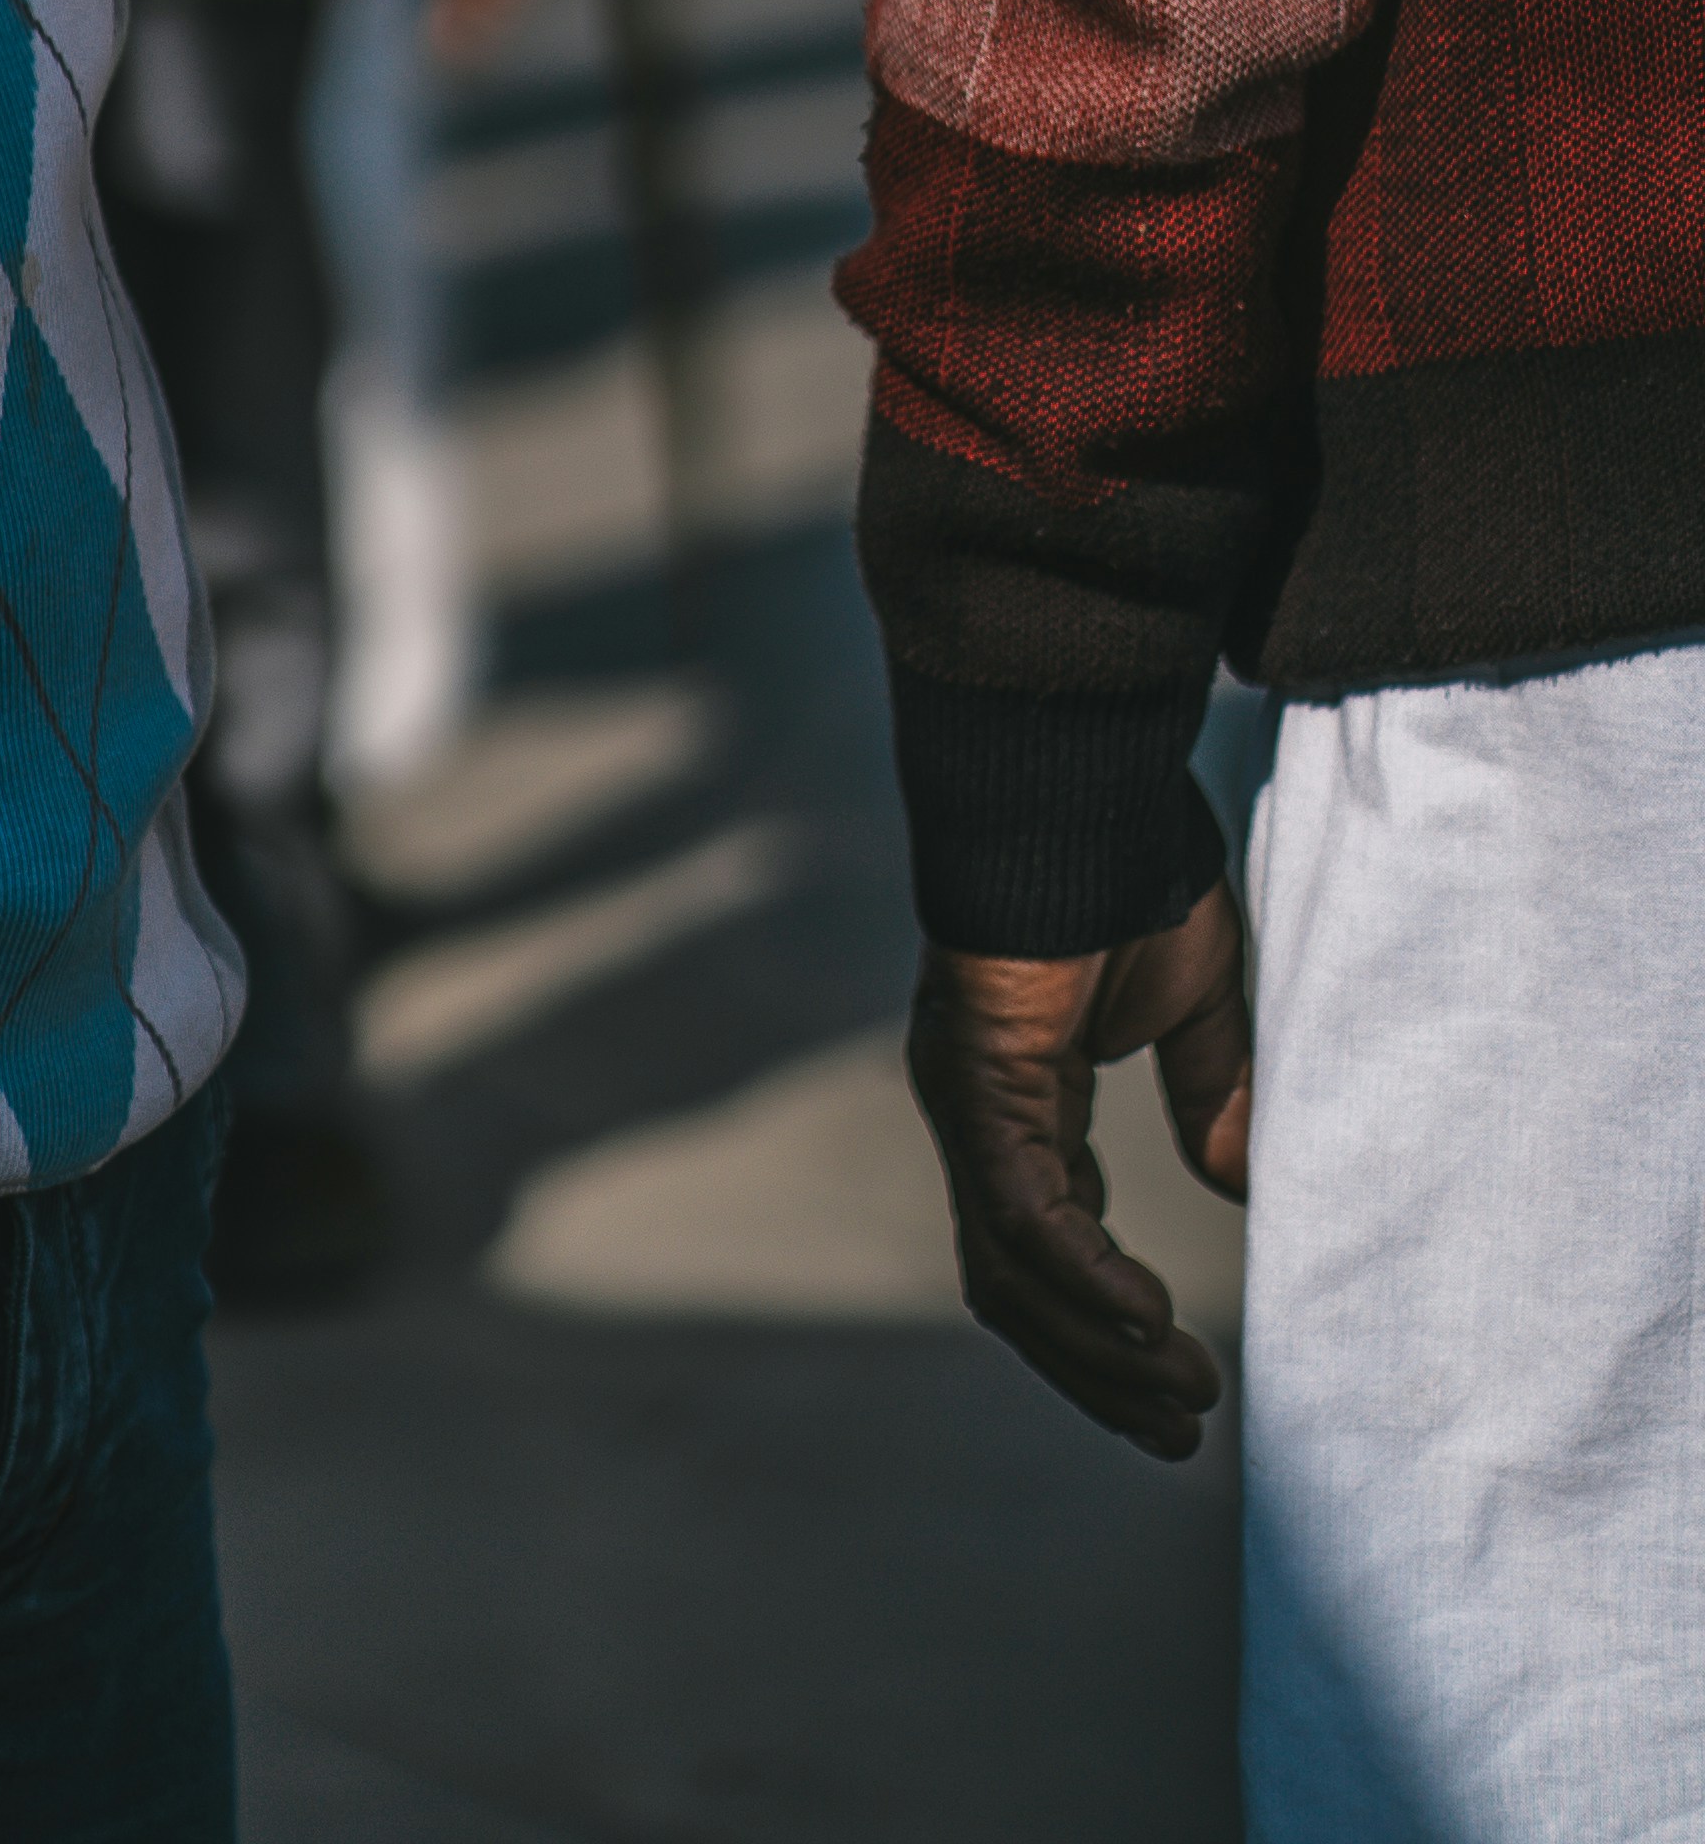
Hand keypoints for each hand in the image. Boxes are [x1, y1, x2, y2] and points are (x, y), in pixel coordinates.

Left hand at [905, 888, 1251, 1458]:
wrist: (1080, 780)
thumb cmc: (1131, 872)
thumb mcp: (1192, 1007)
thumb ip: (1212, 1095)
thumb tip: (1245, 1191)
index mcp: (1020, 1098)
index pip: (1045, 1245)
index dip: (1102, 1325)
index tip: (1179, 1382)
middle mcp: (978, 1113)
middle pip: (1018, 1285)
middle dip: (1096, 1369)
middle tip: (1176, 1432)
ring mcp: (967, 1099)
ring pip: (1014, 1270)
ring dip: (1096, 1348)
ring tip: (1180, 1399)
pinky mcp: (979, 1077)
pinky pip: (1024, 1208)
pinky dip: (1083, 1274)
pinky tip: (1149, 1320)